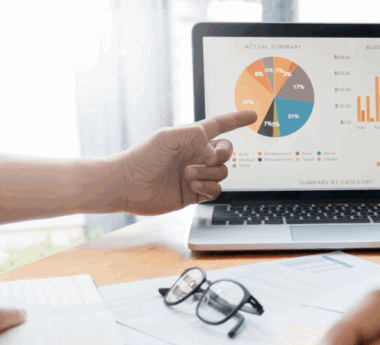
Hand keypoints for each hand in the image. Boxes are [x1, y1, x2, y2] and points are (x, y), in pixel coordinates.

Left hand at [109, 110, 257, 214]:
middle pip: (226, 152)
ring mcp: (196, 175)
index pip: (220, 125)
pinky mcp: (194, 194)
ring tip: (187, 175)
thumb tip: (214, 152)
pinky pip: (215, 191)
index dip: (237, 119)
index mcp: (191, 138)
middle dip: (222, 154)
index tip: (252, 115)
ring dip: (208, 173)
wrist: (127, 185)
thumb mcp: (169, 136)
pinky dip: (208, 188)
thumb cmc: (142, 157)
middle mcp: (196, 156)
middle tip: (206, 158)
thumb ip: (196, 135)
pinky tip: (192, 187)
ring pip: (222, 173)